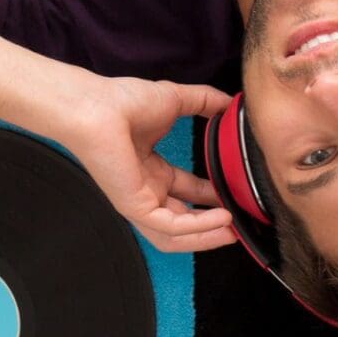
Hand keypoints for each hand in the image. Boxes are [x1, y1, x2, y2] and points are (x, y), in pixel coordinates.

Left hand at [51, 75, 237, 254]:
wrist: (97, 108)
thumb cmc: (124, 102)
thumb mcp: (177, 99)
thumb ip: (206, 100)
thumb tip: (231, 102)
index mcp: (152, 169)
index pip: (187, 191)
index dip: (213, 196)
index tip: (237, 194)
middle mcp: (146, 188)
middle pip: (183, 218)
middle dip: (212, 223)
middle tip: (240, 220)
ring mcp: (140, 200)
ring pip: (175, 234)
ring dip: (206, 237)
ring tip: (233, 234)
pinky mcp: (134, 207)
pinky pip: (171, 227)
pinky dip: (199, 227)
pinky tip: (223, 219)